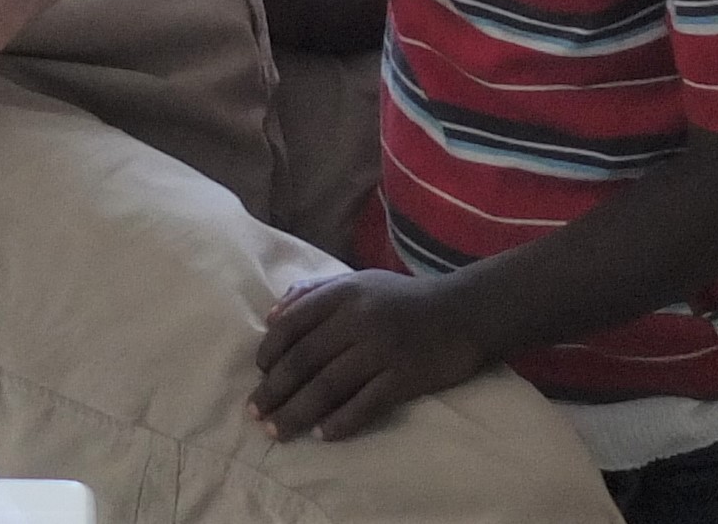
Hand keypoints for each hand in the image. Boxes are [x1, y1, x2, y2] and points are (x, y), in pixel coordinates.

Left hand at [251, 270, 486, 440]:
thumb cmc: (404, 298)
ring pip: (329, 386)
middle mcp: (359, 319)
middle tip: (254, 412)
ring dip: (298, 411)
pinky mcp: (404, 377)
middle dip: (275, 389)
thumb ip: (315, 293)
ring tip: (277, 431)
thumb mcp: (359, 282)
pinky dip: (341, 422)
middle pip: (306, 359)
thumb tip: (271, 317)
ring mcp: (382, 349)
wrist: (463, 311)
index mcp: (344, 293)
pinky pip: (365, 404)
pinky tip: (323, 435)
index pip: (294, 322)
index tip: (258, 372)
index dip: (271, 350)